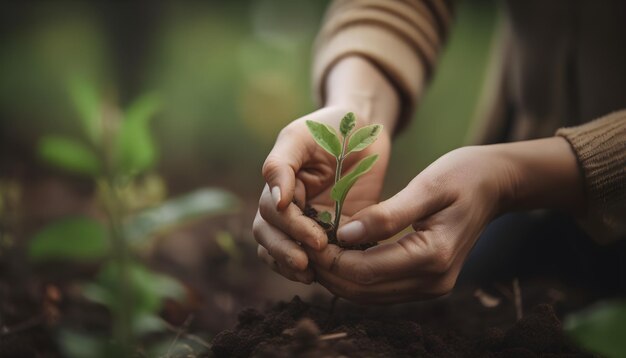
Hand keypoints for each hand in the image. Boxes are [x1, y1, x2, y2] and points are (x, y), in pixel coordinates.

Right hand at [253, 106, 391, 283]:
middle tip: (307, 261)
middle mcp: (287, 207)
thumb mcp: (301, 136)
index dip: (289, 228)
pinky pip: (313, 256)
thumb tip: (275, 202)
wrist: (364, 130)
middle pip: (270, 237)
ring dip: (290, 266)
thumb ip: (281, 164)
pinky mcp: (331, 232)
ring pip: (281, 251)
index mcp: (278, 185)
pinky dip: (313, 269)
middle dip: (285, 251)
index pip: (271, 214)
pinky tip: (324, 276)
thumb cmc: (330, 127)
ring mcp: (307, 221)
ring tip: (310, 275)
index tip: (313, 237)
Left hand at [307, 138, 583, 303]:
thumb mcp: (427, 186)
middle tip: (300, 247)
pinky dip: (355, 275)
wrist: (496, 185)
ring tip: (313, 250)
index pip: (366, 270)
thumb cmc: (463, 175)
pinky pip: (380, 287)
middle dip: (328, 272)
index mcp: (433, 256)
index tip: (303, 240)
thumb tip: (345, 235)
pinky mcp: (426, 282)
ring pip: (369, 294)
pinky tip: (338, 254)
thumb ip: (387, 215)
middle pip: (364, 290)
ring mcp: (430, 286)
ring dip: (338, 277)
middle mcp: (432, 280)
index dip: (330, 260)